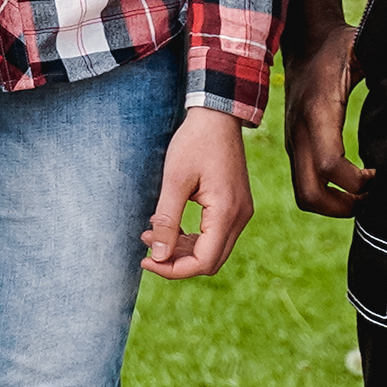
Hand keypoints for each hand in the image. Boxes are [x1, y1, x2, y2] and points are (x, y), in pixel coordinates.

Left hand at [142, 106, 253, 279]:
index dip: (173, 269)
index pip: (203, 262)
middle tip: (146, 248)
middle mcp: (239, 217)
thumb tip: (158, 256)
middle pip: (210, 260)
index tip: (145, 261)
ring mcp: (240, 212)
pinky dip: (191, 237)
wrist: (217, 117)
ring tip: (151, 233)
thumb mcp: (174, 180)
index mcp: (226, 213)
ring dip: (181, 248)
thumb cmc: (194, 143)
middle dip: (176, 261)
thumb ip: (167, 220)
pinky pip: (214, 234)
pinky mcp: (234, 206)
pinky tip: (166, 223)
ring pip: (212, 249)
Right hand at [284, 23, 367, 216]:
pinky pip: (306, 182)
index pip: (330, 165)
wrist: (302, 40)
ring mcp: (293, 142)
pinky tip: (355, 180)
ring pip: (305, 194)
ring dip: (336, 203)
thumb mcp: (363, 48)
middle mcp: (299, 134)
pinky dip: (329, 192)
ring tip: (366, 193)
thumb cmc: (339, 46)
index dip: (359, 182)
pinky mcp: (295, 145)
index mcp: (317, 113)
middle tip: (373, 198)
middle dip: (343, 207)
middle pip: (310, 194)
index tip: (382, 174)